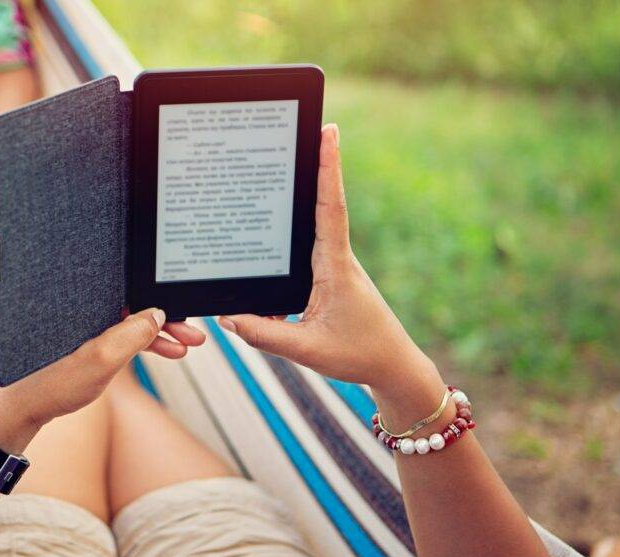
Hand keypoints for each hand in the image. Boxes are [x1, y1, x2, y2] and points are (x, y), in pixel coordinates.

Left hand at [0, 308, 189, 451]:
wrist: (25, 407)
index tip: (185, 316)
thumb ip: (132, 335)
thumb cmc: (54, 383)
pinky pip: (122, 334)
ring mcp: (87, 323)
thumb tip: (157, 314)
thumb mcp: (102, 360)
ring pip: (131, 322)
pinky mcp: (87, 337)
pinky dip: (142, 344)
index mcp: (88, 303)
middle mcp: (87, 307)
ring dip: (159, 335)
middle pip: (135, 305)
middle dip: (167, 321)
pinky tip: (164, 351)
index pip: (132, 292)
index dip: (162, 303)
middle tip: (194, 336)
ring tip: (186, 348)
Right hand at [218, 124, 437, 395]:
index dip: (328, 170)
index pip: (330, 209)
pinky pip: (307, 248)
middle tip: (307, 126)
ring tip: (287, 162)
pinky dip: (290, 238)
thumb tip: (227, 317)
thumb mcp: (307, 350)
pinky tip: (271, 237)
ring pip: (313, 226)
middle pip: (322, 203)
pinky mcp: (330, 276)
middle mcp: (337, 258)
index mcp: (336, 267)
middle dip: (316, 165)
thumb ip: (264, 335)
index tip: (328, 133)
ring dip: (304, 195)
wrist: (392, 368)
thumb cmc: (357, 355)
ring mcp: (335, 265)